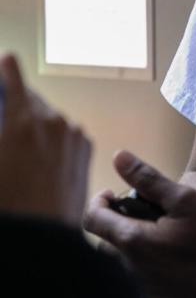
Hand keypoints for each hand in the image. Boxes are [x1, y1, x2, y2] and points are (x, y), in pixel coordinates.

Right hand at [0, 53, 91, 225]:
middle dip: (17, 99)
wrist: (43, 238)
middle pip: (32, 99)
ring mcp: (74, 135)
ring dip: (34, 118)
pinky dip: (51, 133)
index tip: (7, 59)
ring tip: (17, 135)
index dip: (8, 70)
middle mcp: (55, 122)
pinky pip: (64, 132)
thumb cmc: (8, 202)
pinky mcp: (85, 151)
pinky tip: (37, 151)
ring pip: (49, 116)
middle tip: (4, 104)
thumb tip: (3, 119)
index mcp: (25, 121)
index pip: (15, 82)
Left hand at [84, 150, 195, 297]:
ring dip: (134, 241)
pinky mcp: (156, 297)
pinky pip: (140, 275)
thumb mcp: (186, 199)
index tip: (113, 193)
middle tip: (144, 210)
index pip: (93, 219)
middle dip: (118, 221)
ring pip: (123, 258)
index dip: (99, 201)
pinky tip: (174, 253)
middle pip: (106, 240)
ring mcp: (142, 286)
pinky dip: (148, 260)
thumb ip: (148, 178)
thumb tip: (119, 156)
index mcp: (132, 240)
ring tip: (163, 230)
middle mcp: (129, 268)